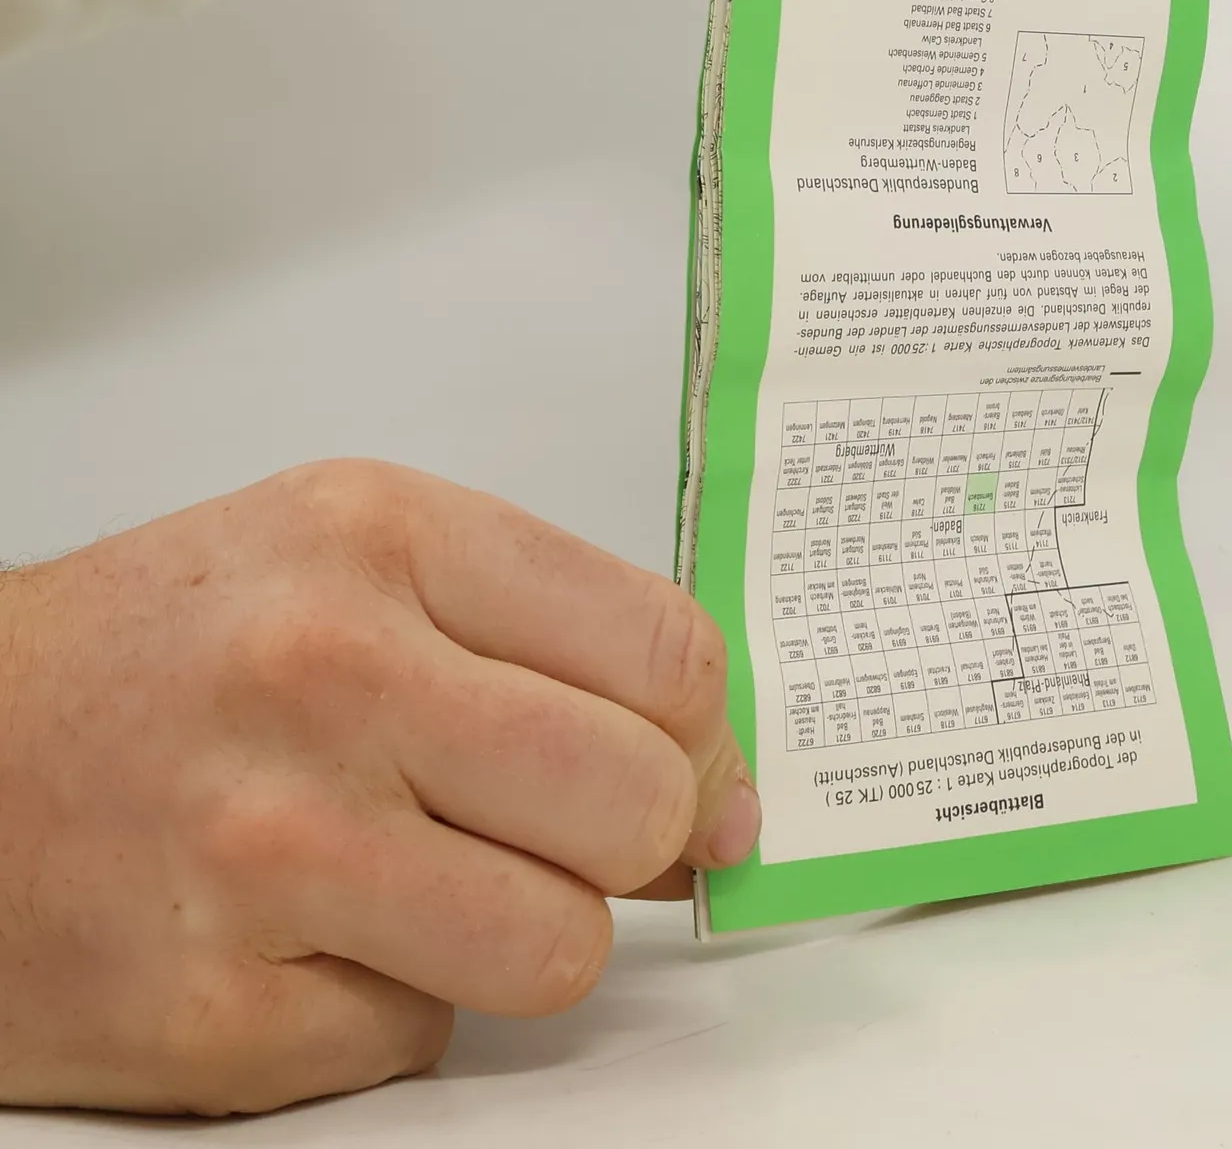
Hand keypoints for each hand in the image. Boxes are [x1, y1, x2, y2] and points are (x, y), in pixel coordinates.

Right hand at [0, 460, 757, 1115]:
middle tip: (580, 835)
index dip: (710, 736)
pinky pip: (421, 1042)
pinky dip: (395, 1005)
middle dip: (640, 840)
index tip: (703, 775)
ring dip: (526, 932)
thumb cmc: (172, 652)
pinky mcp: (210, 1014)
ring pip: (558, 946)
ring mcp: (266, 850)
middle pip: (635, 803)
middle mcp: (326, 675)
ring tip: (439, 885)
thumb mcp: (356, 561)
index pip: (662, 651)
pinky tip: (317, 938)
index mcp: (383, 537)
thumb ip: (542, 639)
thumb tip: (712, 782)